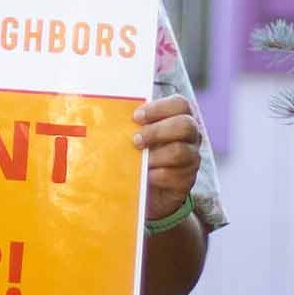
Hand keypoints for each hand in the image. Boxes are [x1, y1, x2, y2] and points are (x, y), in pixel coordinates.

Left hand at [132, 95, 200, 221]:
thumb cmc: (136, 155)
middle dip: (157, 131)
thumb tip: (102, 115)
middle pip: (186, 125)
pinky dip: (157, 175)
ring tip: (139, 161)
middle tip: (136, 140)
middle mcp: (190, 136)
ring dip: (156, 155)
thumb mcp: (131, 136)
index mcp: (178, 118)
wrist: (143, 190)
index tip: (136, 117)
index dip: (159, 108)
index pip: (179, 104)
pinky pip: (176, 175)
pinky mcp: (187, 180)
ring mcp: (191, 158)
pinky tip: (145, 176)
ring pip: (181, 151)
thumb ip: (125, 124)